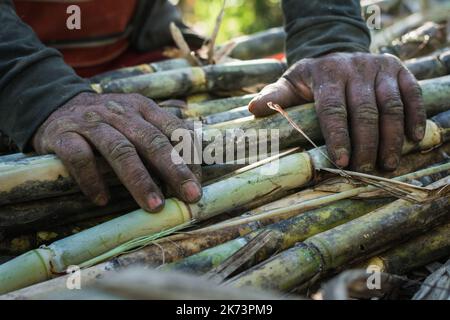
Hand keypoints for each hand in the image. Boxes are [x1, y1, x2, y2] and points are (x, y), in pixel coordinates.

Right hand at [32, 92, 201, 211]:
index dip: (190, 157)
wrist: (55, 104)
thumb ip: (162, 136)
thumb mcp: (136, 119)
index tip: (199, 184)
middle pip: (152, 141)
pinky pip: (79, 157)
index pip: (174, 130)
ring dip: (139, 180)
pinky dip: (91, 180)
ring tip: (154, 206)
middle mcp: (121, 113)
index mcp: (143, 108)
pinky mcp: (64, 135)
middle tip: (190, 196)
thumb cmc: (107, 121)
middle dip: (174, 169)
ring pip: (120, 150)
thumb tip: (198, 163)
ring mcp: (92, 123)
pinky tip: (101, 200)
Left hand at [248, 52, 425, 171]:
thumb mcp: (289, 84)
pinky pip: (411, 94)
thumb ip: (275, 97)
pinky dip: (415, 116)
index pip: (333, 108)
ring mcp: (378, 67)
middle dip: (366, 144)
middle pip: (365, 111)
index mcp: (325, 74)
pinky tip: (414, 139)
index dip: (338, 136)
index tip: (341, 161)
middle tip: (365, 170)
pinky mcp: (398, 69)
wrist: (336, 52)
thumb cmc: (310, 78)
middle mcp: (354, 68)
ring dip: (391, 138)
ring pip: (390, 106)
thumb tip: (252, 110)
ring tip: (387, 164)